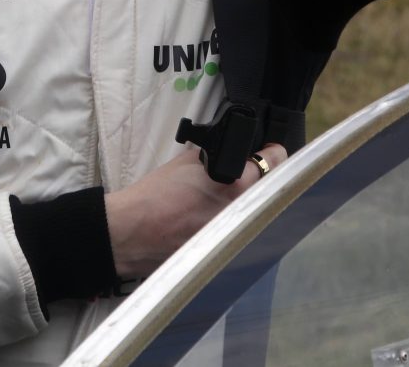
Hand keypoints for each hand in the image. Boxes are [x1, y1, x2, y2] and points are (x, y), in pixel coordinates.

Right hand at [104, 143, 289, 279]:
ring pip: (260, 214)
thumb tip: (236, 154)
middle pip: (273, 190)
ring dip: (251, 205)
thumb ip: (219, 155)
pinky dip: (237, 227)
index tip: (268, 152)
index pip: (275, 161)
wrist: (132, 233)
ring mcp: (238, 237)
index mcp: (236, 184)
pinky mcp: (229, 255)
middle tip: (248, 176)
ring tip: (227, 201)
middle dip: (264, 181)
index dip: (271, 153)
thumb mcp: (189, 161)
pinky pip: (244, 235)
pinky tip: (217, 221)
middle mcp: (244, 213)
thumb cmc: (154, 197)